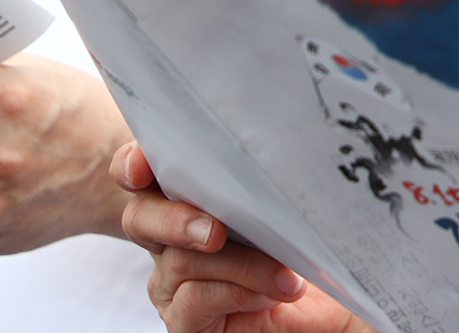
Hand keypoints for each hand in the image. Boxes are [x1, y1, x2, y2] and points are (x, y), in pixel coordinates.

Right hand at [113, 143, 369, 332]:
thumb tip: (267, 144)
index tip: (141, 166)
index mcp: (186, 194)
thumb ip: (260, 175)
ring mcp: (171, 281)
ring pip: (180, 260)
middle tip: (215, 231)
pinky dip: (238, 291)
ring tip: (285, 270)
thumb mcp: (286, 200)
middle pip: (140, 217)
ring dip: (242, 263)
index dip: (131, 164)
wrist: (326, 306)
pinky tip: (271, 292)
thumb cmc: (305, 242)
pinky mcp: (183, 320)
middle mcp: (169, 237)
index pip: (139, 170)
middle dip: (175, 219)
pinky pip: (194, 300)